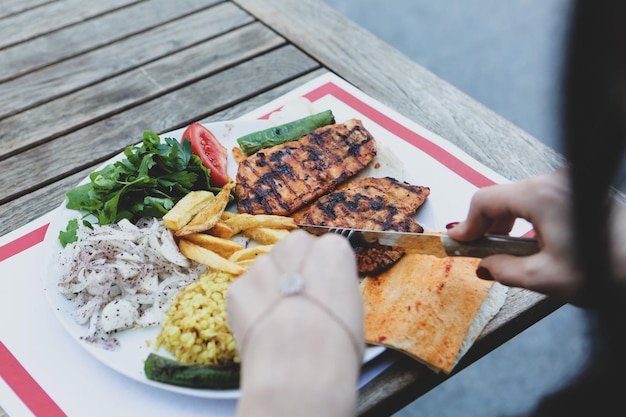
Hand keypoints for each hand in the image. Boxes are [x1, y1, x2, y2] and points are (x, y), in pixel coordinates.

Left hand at [227, 230, 363, 416]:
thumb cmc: (337, 347)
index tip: (321, 294)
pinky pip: (244, 293)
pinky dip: (249, 309)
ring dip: (269, 290)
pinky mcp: (236, 288)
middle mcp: (295, 247)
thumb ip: (333, 289)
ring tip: (278, 325)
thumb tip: (322, 295)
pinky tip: (261, 333)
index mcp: (332, 249)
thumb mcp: (351, 310)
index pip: (325, 249)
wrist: (299, 374)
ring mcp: (261, 266)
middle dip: (292, 271)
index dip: (321, 274)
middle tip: (297, 305)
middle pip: (292, 251)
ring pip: (265, 271)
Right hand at [447, 170, 584, 303]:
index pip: (486, 200)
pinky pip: (542, 199)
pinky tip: (530, 241)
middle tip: (479, 250)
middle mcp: (556, 181)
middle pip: (503, 196)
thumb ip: (503, 270)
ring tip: (506, 250)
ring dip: (508, 222)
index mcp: (542, 195)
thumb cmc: (606, 270)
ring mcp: (571, 183)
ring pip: (522, 197)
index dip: (467, 223)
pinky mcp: (581, 191)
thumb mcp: (544, 278)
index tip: (460, 241)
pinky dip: (528, 218)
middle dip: (487, 224)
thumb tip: (484, 266)